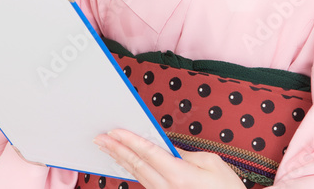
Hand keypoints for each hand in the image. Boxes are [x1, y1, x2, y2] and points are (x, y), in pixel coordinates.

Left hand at [93, 129, 245, 188]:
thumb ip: (187, 154)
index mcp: (180, 175)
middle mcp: (168, 188)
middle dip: (116, 150)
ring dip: (121, 161)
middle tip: (100, 138)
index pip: (147, 152)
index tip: (114, 131)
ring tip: (108, 149)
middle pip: (136, 165)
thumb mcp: (213, 164)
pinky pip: (145, 184)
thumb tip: (169, 148)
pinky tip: (126, 165)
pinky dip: (133, 173)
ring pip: (138, 176)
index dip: (129, 140)